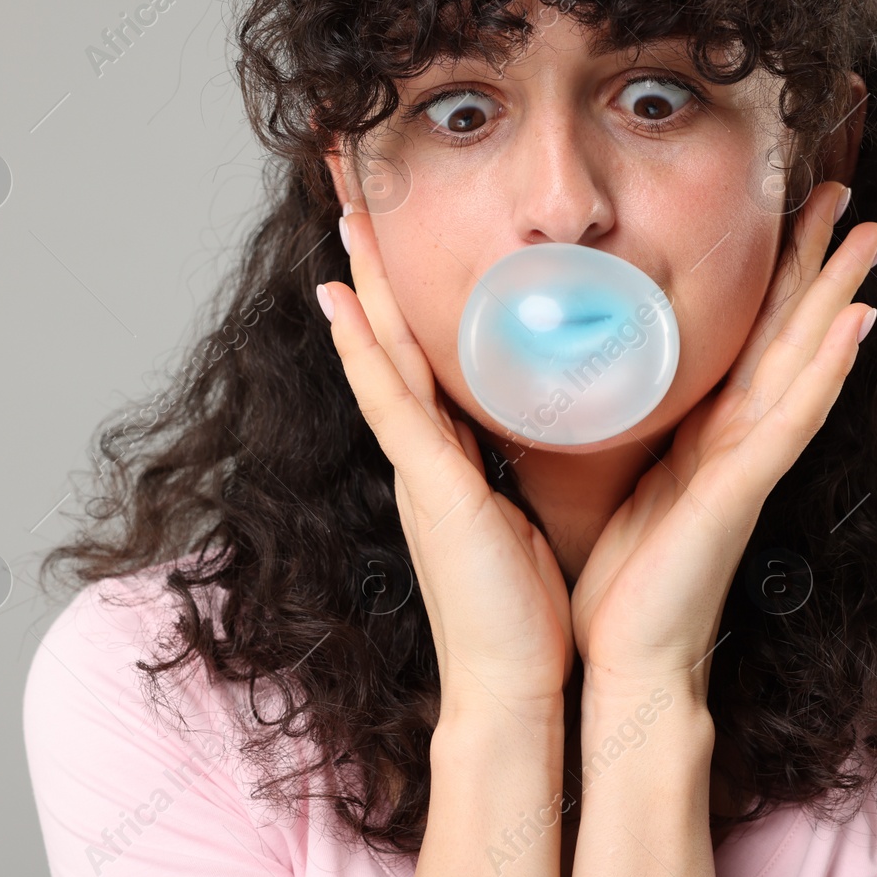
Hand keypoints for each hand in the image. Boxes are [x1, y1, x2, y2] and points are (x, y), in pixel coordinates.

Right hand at [319, 190, 573, 714]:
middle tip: (354, 193)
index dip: (400, 292)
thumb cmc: (522, 607)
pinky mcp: (430, 487)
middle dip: (372, 266)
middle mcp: (422, 451)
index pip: (419, 353)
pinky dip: (362, 353)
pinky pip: (391, 404)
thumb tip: (538, 417)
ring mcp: (417, 467)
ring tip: (344, 214)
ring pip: (382, 355)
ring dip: (361, 284)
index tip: (392, 231)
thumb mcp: (521, 512)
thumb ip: (515, 463)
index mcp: (448, 455)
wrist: (512, 682)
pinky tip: (339, 302)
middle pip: (388, 338)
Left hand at [569, 181, 876, 699]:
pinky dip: (828, 371)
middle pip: (790, 334)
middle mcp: (739, 441)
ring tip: (871, 237)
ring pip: (804, 361)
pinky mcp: (742, 492)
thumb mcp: (624, 484)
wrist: (627, 662)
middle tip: (853, 198)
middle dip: (822, 265)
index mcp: (708, 435)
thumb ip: (633, 431)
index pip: (753, 340)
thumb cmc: (623, 584)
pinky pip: (792, 420)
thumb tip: (607, 379)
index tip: (795, 215)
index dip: (779, 278)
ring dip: (839, 296)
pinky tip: (857, 323)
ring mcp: (749, 464)